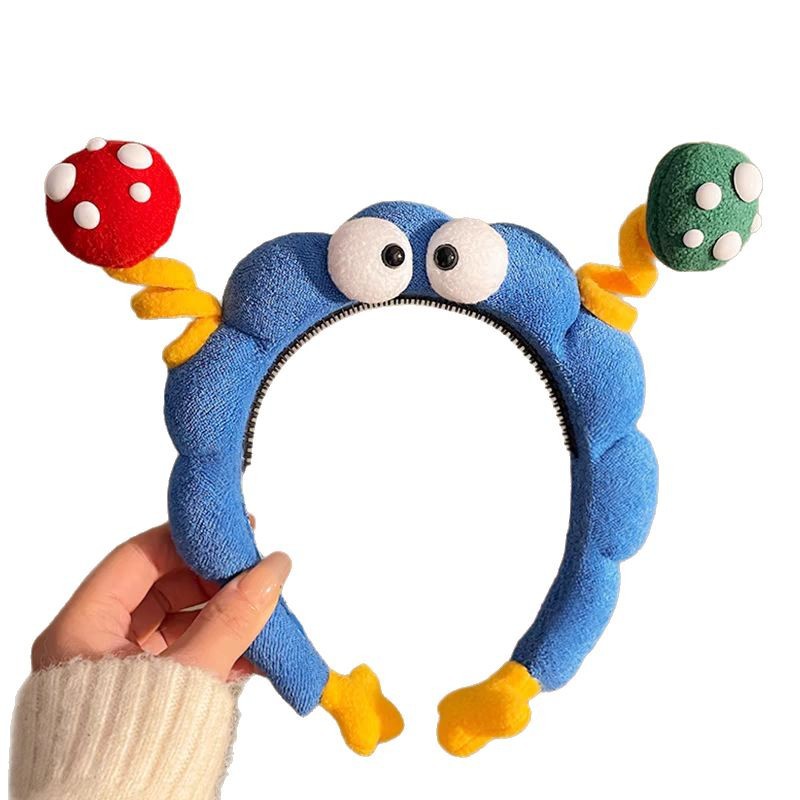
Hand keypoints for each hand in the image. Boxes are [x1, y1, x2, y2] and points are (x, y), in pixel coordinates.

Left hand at [31, 522, 290, 680]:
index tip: (237, 531)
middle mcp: (94, 644)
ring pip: (179, 623)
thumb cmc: (130, 755)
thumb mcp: (188, 674)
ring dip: (224, 616)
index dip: (189, 539)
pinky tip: (258, 652)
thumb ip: (233, 619)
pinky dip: (221, 649)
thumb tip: (273, 570)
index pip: (139, 557)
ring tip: (268, 614)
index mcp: (81, 629)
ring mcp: (119, 671)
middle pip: (161, 588)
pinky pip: (186, 656)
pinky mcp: (144, 697)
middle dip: (214, 580)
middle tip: (259, 573)